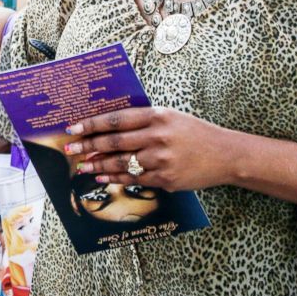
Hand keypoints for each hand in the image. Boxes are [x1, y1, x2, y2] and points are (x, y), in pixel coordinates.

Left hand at [64, 106, 232, 190]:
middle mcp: (157, 136)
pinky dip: (115, 178)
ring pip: (121, 163)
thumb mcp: (169, 116)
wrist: (226, 155)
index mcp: (157, 116)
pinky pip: (134, 179)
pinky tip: (102, 177)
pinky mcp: (166, 179)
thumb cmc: (193, 132)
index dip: (91, 124)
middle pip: (114, 142)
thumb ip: (141, 120)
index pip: (116, 120)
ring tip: (83, 166)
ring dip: (98, 165)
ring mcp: (161, 159)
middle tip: (71, 149)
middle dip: (88, 146)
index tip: (73, 127)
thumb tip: (106, 128)